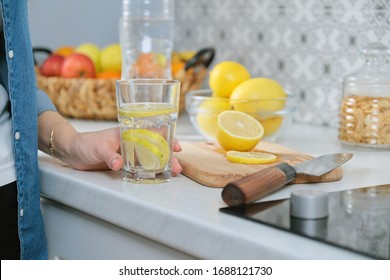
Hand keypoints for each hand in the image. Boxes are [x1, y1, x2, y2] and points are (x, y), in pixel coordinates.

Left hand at [67, 127, 182, 175]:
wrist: (72, 152)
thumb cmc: (85, 143)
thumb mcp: (98, 148)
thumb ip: (109, 156)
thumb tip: (119, 164)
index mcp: (128, 133)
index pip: (153, 133)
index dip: (167, 139)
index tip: (177, 147)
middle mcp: (131, 142)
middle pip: (155, 147)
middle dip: (169, 156)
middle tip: (178, 167)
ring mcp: (128, 153)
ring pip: (150, 157)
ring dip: (162, 164)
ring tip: (173, 173)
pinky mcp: (123, 163)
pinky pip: (140, 166)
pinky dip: (150, 170)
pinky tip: (157, 176)